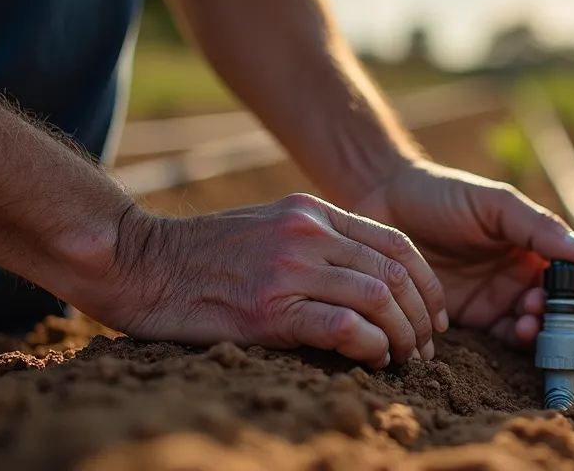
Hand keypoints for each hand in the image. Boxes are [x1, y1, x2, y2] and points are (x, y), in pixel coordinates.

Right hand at [75, 193, 446, 368]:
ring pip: (377, 300)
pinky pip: (343, 328)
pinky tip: (374, 360)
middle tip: (426, 349)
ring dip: (402, 337)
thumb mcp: (271, 227)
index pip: (396, 244)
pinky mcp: (268, 309)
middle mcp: (308, 233)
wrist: (139, 264)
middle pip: (394, 274)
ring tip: (405, 360)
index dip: (426, 284)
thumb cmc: (204, 255)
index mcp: (313, 212)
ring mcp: (288, 269)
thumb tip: (372, 279)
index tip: (434, 316)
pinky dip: (370, 347)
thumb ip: (320, 242)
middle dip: (421, 317)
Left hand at [352, 161, 573, 346]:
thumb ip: (540, 228)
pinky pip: (502, 341)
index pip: (572, 271)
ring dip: (547, 328)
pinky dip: (518, 343)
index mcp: (533, 243)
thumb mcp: (496, 204)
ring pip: (537, 325)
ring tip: (535, 318)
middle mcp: (520, 273)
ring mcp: (496, 299)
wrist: (383, 204)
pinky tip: (518, 332)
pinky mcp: (470, 321)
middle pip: (561, 304)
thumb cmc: (443, 194)